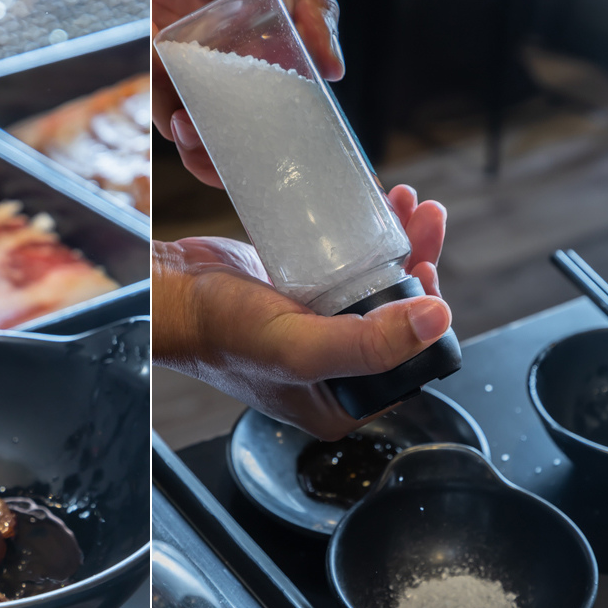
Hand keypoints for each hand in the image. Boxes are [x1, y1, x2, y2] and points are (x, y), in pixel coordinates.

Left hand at [152, 0, 344, 186]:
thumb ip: (317, 12)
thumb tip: (334, 72)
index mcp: (263, 56)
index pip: (271, 113)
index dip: (280, 146)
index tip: (296, 172)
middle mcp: (225, 68)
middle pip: (227, 132)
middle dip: (231, 165)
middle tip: (243, 177)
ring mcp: (189, 64)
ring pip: (191, 126)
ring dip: (199, 151)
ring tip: (210, 154)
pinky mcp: (156, 53)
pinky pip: (160, 97)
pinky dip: (171, 117)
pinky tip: (186, 122)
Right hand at [152, 185, 449, 439]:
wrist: (170, 293)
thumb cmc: (217, 331)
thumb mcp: (298, 347)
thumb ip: (366, 344)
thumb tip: (437, 322)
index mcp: (338, 401)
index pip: (407, 363)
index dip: (426, 317)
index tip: (427, 270)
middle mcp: (332, 368)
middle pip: (398, 317)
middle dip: (420, 265)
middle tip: (424, 222)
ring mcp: (317, 328)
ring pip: (378, 287)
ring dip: (400, 245)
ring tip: (409, 205)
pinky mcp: (302, 295)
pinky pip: (348, 267)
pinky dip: (367, 239)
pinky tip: (377, 211)